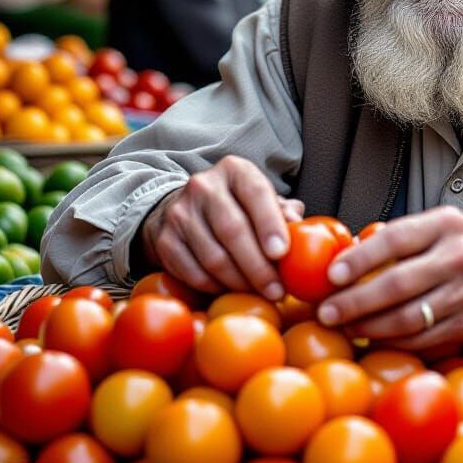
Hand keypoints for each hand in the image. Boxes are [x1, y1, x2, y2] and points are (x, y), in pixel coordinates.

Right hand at [140, 156, 304, 300]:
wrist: (185, 210)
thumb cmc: (237, 207)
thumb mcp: (261, 200)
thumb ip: (282, 211)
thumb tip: (297, 223)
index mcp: (235, 170)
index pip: (256, 193)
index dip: (270, 225)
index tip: (282, 254)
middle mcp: (204, 186)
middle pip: (233, 230)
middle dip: (258, 266)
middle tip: (276, 290)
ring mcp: (180, 213)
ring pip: (213, 257)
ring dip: (240, 282)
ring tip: (259, 293)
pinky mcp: (165, 240)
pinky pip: (193, 273)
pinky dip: (216, 287)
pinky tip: (231, 290)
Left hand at [315, 206, 462, 349]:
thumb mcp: (443, 227)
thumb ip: (402, 238)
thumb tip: (342, 255)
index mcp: (447, 224)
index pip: (396, 238)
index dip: (360, 257)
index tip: (332, 274)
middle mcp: (460, 256)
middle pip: (398, 283)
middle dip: (355, 301)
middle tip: (326, 311)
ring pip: (408, 317)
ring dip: (369, 327)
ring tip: (343, 327)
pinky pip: (425, 339)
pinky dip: (394, 342)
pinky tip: (373, 339)